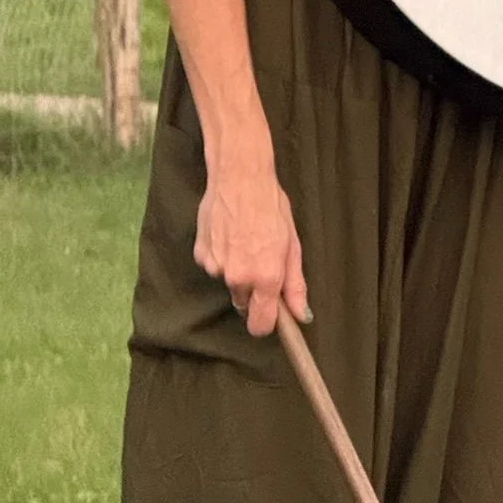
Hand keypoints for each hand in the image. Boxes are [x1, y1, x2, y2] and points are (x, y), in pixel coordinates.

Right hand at [194, 159, 309, 337]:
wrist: (239, 177)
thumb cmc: (270, 206)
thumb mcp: (292, 244)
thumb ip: (295, 284)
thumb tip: (301, 315)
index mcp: (266, 277)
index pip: (260, 326)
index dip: (267, 322)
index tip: (271, 314)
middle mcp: (239, 278)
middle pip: (245, 305)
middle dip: (253, 291)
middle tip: (260, 260)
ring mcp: (217, 268)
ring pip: (230, 284)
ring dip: (236, 271)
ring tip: (244, 241)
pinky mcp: (201, 256)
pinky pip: (215, 268)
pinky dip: (221, 257)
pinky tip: (228, 236)